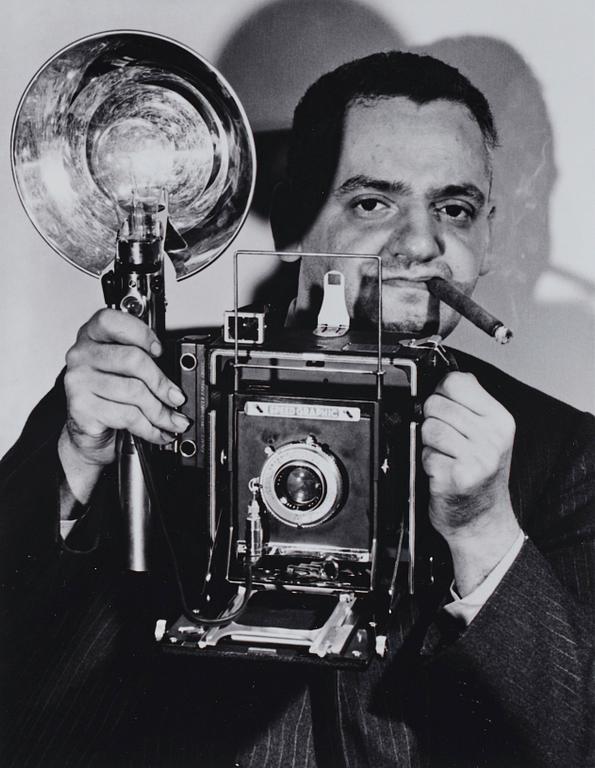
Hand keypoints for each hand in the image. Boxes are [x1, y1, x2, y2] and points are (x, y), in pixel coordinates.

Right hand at [61, 308, 188, 471]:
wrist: (87, 431)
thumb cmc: (109, 395)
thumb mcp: (124, 372)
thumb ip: (143, 362)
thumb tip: (175, 382)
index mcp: (92, 336)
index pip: (113, 321)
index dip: (142, 333)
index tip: (160, 351)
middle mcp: (81, 354)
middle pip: (132, 359)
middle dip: (162, 383)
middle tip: (177, 398)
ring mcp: (78, 381)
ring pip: (133, 391)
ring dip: (160, 411)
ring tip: (173, 421)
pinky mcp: (81, 407)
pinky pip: (126, 415)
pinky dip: (149, 428)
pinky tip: (157, 431)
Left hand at [421, 372, 520, 594]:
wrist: (483, 522)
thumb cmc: (480, 476)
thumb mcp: (488, 435)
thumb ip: (469, 405)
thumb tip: (442, 379)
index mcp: (500, 420)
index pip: (456, 381)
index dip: (442, 393)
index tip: (447, 410)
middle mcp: (492, 437)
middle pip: (435, 403)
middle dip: (433, 421)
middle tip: (448, 442)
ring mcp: (476, 457)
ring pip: (428, 427)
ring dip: (429, 444)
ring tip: (446, 457)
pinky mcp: (457, 476)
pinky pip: (424, 454)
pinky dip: (427, 464)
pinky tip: (442, 474)